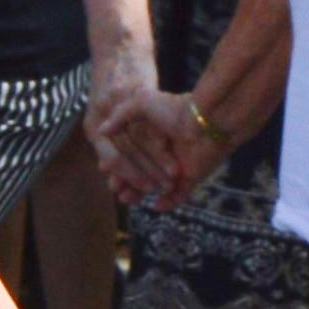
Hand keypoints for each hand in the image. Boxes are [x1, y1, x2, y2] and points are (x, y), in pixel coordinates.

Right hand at [86, 82, 216, 206]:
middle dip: (128, 183)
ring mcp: (180, 167)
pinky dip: (168, 202)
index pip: (133, 154)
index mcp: (155, 135)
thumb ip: (121, 114)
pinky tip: (156, 205)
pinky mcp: (192, 178)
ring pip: (158, 186)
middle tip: (115, 191)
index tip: (105, 171)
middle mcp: (167, 152)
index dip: (119, 163)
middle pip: (143, 173)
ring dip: (142, 194)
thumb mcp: (141, 102)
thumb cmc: (175, 108)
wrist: (207, 120)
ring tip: (127, 200)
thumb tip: (101, 129)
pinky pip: (179, 195)